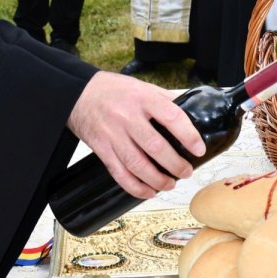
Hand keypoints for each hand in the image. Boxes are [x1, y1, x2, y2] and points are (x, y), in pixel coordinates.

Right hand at [67, 71, 205, 199]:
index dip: (188, 135)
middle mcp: (128, 117)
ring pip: (138, 164)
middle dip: (175, 164)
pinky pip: (120, 174)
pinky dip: (136, 187)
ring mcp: (113, 135)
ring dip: (157, 179)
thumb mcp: (141, 86)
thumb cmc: (114, 90)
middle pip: (155, 146)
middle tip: (186, 171)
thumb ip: (164, 100)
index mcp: (142, 98)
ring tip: (170, 184)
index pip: (171, 117)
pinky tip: (149, 191)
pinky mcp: (102, 150)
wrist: (78, 95)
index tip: (198, 149)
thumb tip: (189, 114)